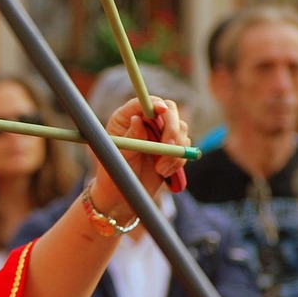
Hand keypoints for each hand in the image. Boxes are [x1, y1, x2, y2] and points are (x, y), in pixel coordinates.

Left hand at [89, 96, 187, 219]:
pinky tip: (164, 172)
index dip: (155, 103)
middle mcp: (145, 121)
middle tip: (168, 146)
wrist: (120, 195)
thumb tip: (137, 119)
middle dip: (172, 128)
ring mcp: (160, 133)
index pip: (144, 102)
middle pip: (170, 110)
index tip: (161, 110)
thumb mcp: (119, 155)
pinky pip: (184, 147)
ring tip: (159, 170)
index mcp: (126, 117)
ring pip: (181, 129)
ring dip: (174, 150)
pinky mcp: (172, 147)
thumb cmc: (113, 172)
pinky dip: (178, 160)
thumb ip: (130, 137)